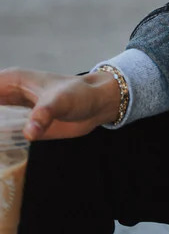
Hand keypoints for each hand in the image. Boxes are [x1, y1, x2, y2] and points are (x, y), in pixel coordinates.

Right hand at [0, 68, 121, 141]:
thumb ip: (44, 114)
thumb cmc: (78, 94)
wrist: (96, 105)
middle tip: (2, 135)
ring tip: (0, 149)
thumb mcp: (61, 101)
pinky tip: (2, 152)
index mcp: (9, 81)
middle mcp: (6, 95)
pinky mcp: (19, 126)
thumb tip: (29, 131)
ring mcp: (11, 111)